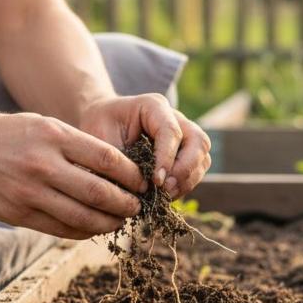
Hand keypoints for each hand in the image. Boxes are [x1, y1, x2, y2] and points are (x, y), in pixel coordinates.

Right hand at [0, 113, 146, 238]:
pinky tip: (93, 227)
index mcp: (53, 136)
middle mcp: (43, 164)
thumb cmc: (6, 134)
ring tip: (119, 220)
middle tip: (137, 207)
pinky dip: (83, 231)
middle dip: (126, 203)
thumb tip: (115, 171)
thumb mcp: (42, 125)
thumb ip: (75, 145)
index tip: (143, 182)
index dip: (131, 175)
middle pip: (98, 192)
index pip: (106, 159)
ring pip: (82, 216)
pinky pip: (60, 228)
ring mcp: (29, 192)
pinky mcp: (18, 213)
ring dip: (108, 222)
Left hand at [78, 95, 211, 198]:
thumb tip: (136, 189)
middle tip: (165, 189)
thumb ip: (118, 160)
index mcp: (153, 106)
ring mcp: (184, 133)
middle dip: (185, 169)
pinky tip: (167, 195)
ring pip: (202, 156)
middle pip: (198, 141)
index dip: (167, 158)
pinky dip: (186, 184)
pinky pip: (197, 168)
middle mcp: (175, 117)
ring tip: (166, 196)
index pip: (171, 131)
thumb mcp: (100, 138)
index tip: (156, 181)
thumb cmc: (100, 127)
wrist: (102, 122)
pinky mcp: (184, 151)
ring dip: (188, 179)